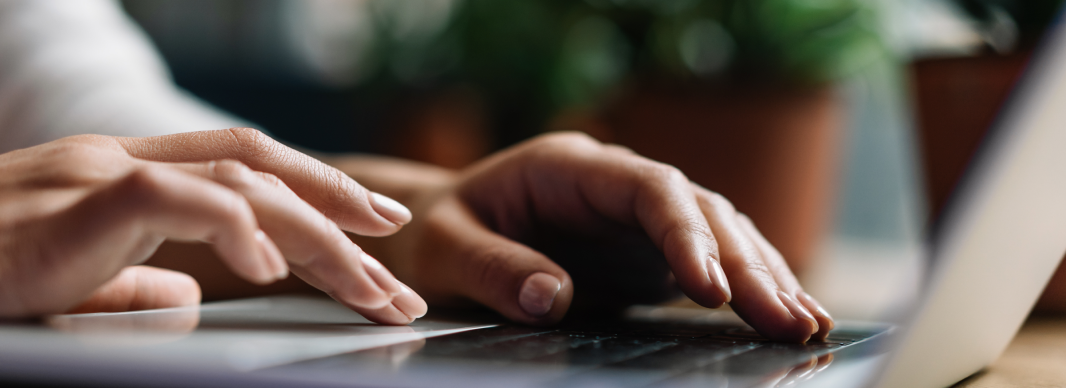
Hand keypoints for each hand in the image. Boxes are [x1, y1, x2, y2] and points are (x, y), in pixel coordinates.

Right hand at [0, 129, 425, 347]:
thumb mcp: (56, 284)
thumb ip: (125, 284)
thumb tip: (189, 298)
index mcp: (119, 177)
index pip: (240, 169)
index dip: (314, 194)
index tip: (372, 232)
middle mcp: (118, 160)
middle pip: (260, 169)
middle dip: (342, 214)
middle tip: (401, 263)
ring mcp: (95, 172)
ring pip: (240, 180)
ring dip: (317, 234)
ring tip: (372, 285)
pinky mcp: (70, 199)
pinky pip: (177, 198)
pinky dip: (237, 228)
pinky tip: (275, 270)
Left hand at [343, 132, 831, 341]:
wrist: (436, 232)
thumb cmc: (436, 235)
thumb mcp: (446, 250)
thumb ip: (493, 269)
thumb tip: (551, 298)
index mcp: (569, 167)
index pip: (648, 188)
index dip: (685, 233)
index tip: (709, 286)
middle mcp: (615, 184)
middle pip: (698, 209)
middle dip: (746, 263)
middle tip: (785, 318)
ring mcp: (636, 216)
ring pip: (718, 232)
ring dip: (763, 275)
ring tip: (805, 323)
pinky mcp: (646, 251)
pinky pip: (710, 262)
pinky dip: (748, 287)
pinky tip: (786, 315)